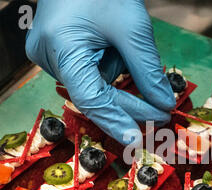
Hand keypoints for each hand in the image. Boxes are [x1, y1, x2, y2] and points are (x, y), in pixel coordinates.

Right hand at [26, 0, 174, 144]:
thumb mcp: (132, 28)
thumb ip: (147, 70)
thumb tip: (162, 102)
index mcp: (60, 47)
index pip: (89, 98)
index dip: (115, 121)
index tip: (136, 140)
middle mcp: (49, 56)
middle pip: (94, 95)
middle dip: (129, 104)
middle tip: (160, 114)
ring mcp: (51, 54)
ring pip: (95, 85)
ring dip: (121, 82)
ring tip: (137, 70)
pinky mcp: (60, 52)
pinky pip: (90, 73)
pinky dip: (112, 71)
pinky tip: (122, 58)